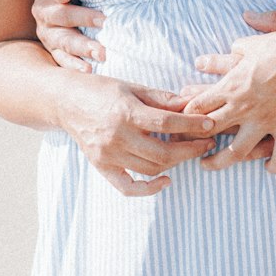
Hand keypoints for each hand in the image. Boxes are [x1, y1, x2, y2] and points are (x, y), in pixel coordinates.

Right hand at [32, 0, 106, 70]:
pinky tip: (89, 73)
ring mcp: (50, 41)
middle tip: (103, 52)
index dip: (84, 16)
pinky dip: (75, 68)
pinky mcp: (56, 51)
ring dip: (79, 61)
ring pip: (63, 53)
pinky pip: (64, 63)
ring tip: (93, 69)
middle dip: (84, 46)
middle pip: (64, 38)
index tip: (104, 20)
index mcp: (43, 6)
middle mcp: (44, 26)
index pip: (64, 13)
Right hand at [61, 76, 215, 196]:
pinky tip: (165, 180)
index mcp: (126, 112)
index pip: (167, 122)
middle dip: (190, 149)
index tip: (209, 124)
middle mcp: (117, 137)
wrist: (65, 101)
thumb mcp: (132, 87)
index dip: (192, 124)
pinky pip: (128, 187)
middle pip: (162, 152)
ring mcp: (108, 155)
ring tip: (189, 152)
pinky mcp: (101, 166)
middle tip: (206, 142)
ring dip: (175, 163)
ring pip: (150, 168)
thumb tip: (189, 104)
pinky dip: (148, 189)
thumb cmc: (100, 89)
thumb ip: (161, 98)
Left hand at [183, 9, 275, 173]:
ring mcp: (266, 121)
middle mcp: (244, 107)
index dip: (186, 114)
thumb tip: (240, 27)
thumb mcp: (255, 41)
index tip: (180, 120)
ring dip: (220, 162)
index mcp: (232, 85)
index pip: (198, 105)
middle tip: (184, 146)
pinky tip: (268, 168)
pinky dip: (272, 165)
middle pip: (209, 130)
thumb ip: (241, 43)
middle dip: (192, 140)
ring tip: (210, 165)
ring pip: (236, 152)